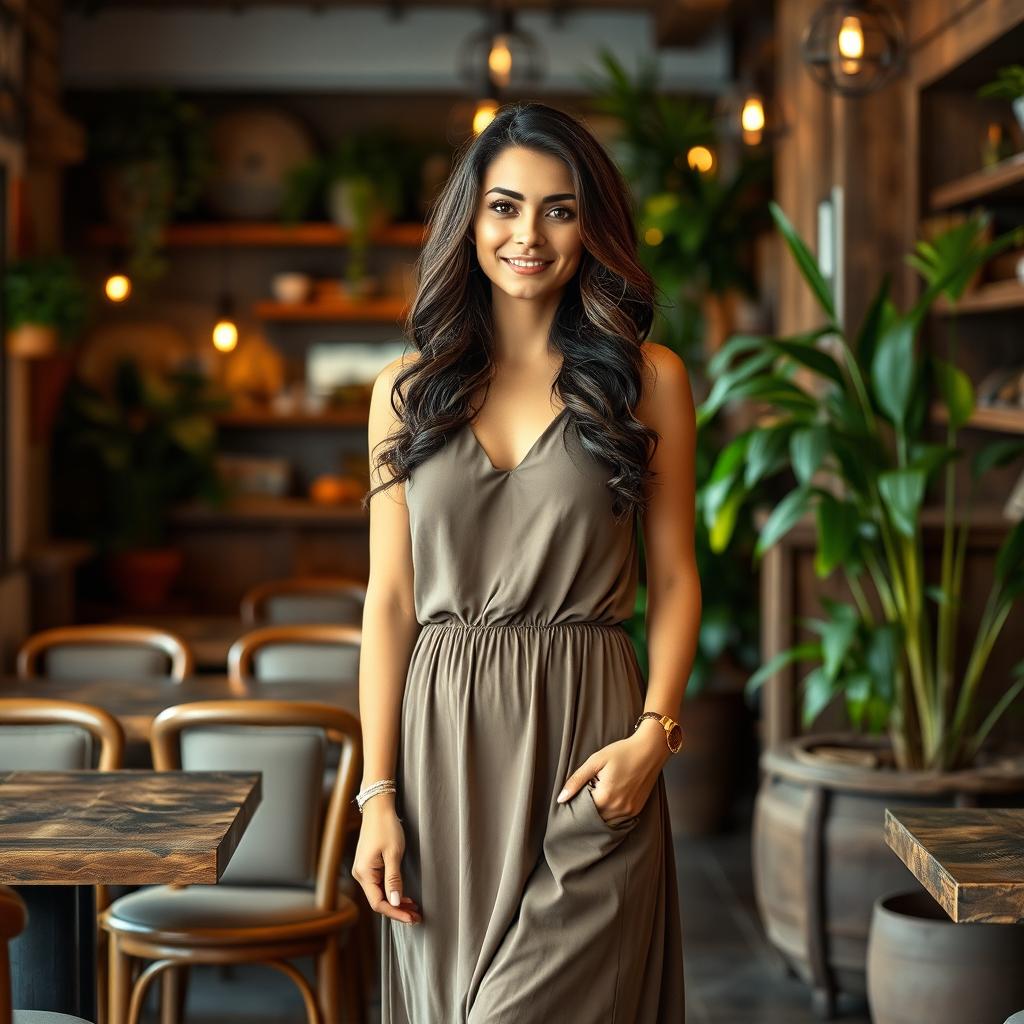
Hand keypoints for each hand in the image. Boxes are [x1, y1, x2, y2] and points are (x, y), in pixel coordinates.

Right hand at [350, 797, 422, 924]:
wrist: (378, 807)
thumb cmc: (386, 827)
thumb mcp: (394, 853)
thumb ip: (394, 879)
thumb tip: (395, 902)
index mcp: (364, 873)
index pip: (378, 903)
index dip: (395, 913)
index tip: (411, 918)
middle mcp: (360, 874)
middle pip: (378, 901)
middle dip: (397, 910)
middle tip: (416, 916)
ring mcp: (363, 870)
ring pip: (379, 894)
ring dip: (396, 902)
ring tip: (413, 908)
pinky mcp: (368, 866)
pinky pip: (379, 885)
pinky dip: (392, 891)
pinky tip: (404, 895)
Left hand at [555, 722, 670, 820]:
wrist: (650, 749)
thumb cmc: (622, 752)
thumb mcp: (596, 761)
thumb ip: (577, 780)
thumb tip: (561, 799)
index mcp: (606, 797)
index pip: (583, 812)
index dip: (577, 805)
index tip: (575, 797)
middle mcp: (618, 809)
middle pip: (595, 819)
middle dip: (588, 811)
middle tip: (586, 795)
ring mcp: (629, 811)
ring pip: (607, 822)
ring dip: (599, 814)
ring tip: (597, 796)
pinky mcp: (637, 810)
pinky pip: (619, 820)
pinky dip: (611, 814)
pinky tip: (608, 801)